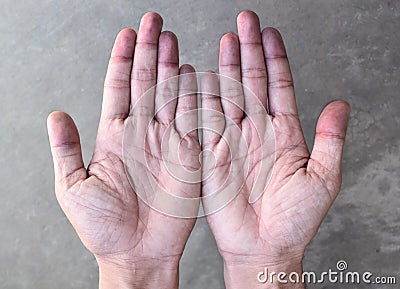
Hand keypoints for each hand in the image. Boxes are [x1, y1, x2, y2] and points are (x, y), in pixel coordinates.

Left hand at [47, 12, 199, 288]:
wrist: (137, 253)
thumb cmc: (104, 228)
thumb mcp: (74, 187)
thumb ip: (67, 149)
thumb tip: (55, 115)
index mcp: (114, 137)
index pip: (119, 88)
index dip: (122, 60)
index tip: (127, 34)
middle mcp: (142, 134)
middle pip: (146, 83)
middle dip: (149, 51)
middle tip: (153, 23)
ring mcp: (167, 142)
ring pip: (170, 94)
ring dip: (171, 66)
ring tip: (171, 40)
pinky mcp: (189, 155)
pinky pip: (192, 119)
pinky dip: (193, 96)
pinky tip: (193, 74)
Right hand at [201, 11, 349, 287]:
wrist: (264, 247)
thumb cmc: (294, 219)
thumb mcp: (323, 178)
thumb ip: (329, 139)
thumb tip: (340, 105)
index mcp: (285, 134)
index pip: (279, 86)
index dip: (275, 58)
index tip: (270, 33)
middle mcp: (257, 131)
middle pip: (253, 82)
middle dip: (250, 50)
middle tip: (245, 22)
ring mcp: (233, 140)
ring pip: (229, 94)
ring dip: (228, 67)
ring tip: (227, 40)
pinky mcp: (212, 154)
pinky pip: (207, 120)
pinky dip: (204, 97)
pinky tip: (202, 75)